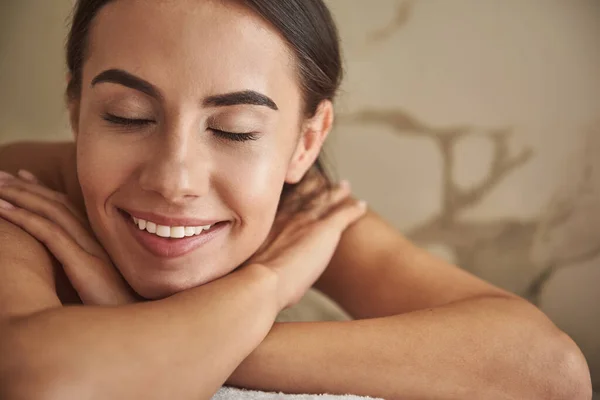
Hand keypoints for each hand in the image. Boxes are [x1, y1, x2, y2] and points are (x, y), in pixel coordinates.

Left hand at [0, 170, 136, 304]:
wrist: (137, 327)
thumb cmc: (116, 314)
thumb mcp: (98, 288)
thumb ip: (84, 272)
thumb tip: (61, 270)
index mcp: (100, 244)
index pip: (70, 208)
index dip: (45, 190)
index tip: (24, 178)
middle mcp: (96, 241)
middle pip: (58, 204)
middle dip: (27, 187)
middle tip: (0, 176)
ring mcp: (91, 251)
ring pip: (52, 213)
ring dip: (21, 197)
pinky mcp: (84, 265)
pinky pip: (50, 235)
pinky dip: (25, 219)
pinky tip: (3, 210)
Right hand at [246, 180, 366, 310]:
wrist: (260, 280)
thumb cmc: (248, 278)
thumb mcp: (245, 260)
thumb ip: (254, 257)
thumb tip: (251, 270)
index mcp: (268, 219)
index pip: (283, 198)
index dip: (291, 191)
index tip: (295, 186)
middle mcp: (287, 213)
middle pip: (304, 192)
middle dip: (313, 185)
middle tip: (320, 178)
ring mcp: (308, 219)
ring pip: (326, 199)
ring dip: (336, 193)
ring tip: (344, 186)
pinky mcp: (326, 229)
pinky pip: (345, 213)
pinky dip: (354, 209)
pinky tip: (361, 206)